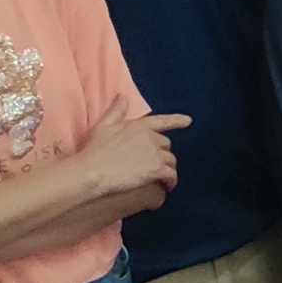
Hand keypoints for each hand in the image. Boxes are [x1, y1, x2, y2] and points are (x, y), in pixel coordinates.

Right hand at [74, 105, 189, 209]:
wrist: (93, 171)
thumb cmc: (94, 149)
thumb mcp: (103, 125)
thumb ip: (116, 111)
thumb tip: (123, 97)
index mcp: (139, 126)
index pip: (162, 121)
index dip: (176, 121)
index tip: (188, 121)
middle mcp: (151, 138)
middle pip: (165, 144)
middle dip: (161, 152)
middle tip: (154, 161)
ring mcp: (155, 154)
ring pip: (170, 160)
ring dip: (167, 167)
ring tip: (161, 175)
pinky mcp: (157, 170)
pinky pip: (171, 175)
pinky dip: (171, 181)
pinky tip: (167, 185)